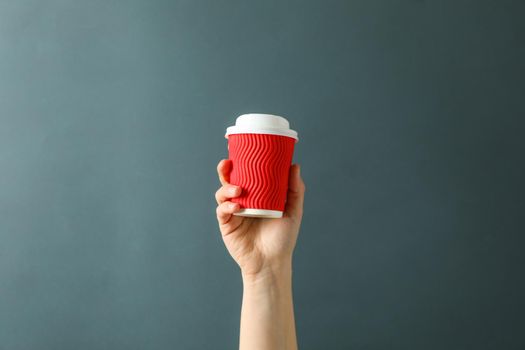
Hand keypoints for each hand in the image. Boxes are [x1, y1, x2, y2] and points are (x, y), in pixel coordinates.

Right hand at [215, 159, 304, 277]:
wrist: (272, 262)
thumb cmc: (282, 238)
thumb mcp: (293, 211)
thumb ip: (295, 189)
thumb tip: (294, 165)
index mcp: (256, 195)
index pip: (245, 174)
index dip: (240, 162)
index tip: (241, 150)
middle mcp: (243, 201)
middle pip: (229, 180)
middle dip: (225, 170)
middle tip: (228, 164)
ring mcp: (233, 212)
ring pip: (222, 193)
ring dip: (227, 188)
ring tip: (238, 190)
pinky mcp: (227, 224)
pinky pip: (222, 211)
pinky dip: (227, 206)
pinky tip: (236, 206)